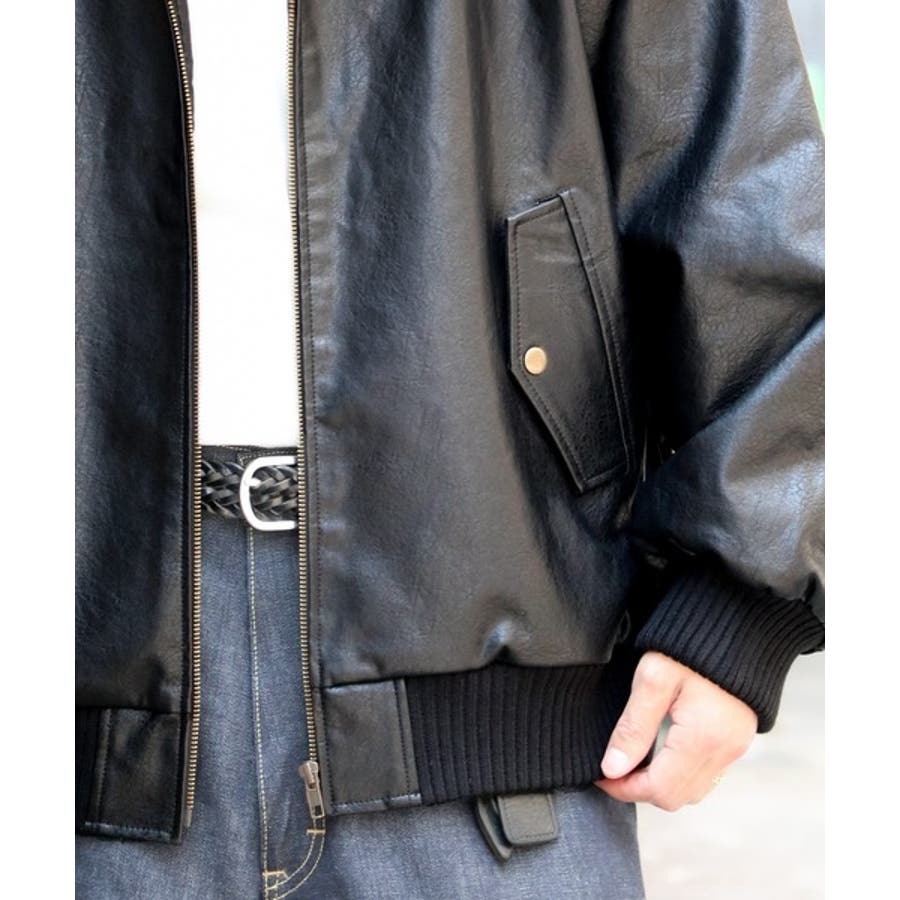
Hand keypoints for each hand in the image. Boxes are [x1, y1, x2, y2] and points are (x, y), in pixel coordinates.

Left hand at [594, 650, 757, 810]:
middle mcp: (725, 750)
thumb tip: (612, 768)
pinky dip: (680, 771)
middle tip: (613, 767)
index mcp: (703, 739)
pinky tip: (660, 748)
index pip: (659, 789)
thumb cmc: (689, 644)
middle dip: (640, 788)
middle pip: (677, 797)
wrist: (734, 622)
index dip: (624, 789)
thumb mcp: (653, 678)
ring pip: (693, 789)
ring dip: (661, 782)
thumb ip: (634, 726)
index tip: (600, 774)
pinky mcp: (738, 737)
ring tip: (634, 757)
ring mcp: (735, 746)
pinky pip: (707, 772)